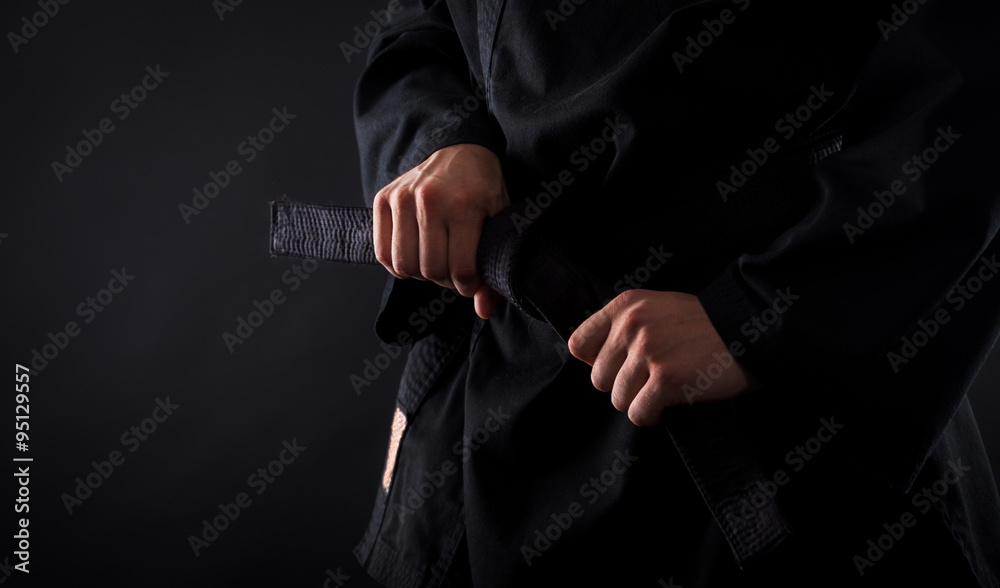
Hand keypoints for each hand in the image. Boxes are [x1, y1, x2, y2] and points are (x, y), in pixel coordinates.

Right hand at [373, 143, 508, 318]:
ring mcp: (403, 197)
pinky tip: (415, 256)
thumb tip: (483, 310)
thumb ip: (495, 266)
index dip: (467, 286)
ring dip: (421, 274)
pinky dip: (398, 265)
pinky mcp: (384, 198)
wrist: (460, 149)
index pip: (460, 270)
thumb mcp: (501, 222)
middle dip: (445, 280)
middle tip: (454, 270)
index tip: (472, 279)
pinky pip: (382, 252)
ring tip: (435, 261)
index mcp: (465, 205)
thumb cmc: (484, 189)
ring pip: (404, 265)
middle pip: (431, 271)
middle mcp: (431, 200)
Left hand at [567, 290, 759, 425]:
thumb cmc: (705, 324)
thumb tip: (593, 362)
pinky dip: (653, 416)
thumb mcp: (658, 308)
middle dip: (624, 386)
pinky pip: (639, 413)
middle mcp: (632, 325)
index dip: (596, 363)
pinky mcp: (666, 379)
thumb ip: (625, 326)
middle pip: (599, 379)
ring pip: (618, 400)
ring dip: (641, 402)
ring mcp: (648, 351)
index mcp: (626, 306)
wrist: (751, 330)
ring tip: (665, 390)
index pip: (579, 345)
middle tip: (652, 380)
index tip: (619, 367)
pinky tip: (671, 404)